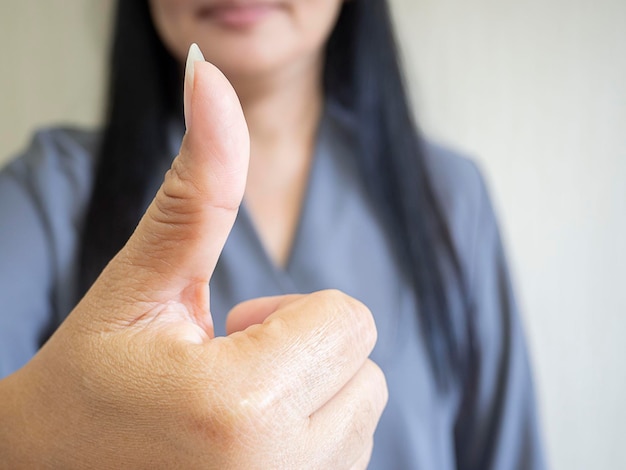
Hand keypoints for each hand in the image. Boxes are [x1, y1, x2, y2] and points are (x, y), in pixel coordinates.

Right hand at [0, 45, 386, 468]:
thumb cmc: (92, 379)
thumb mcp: (144, 281)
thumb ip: (197, 187)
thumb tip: (210, 77)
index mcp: (241, 404)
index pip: (348, 318)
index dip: (288, 311)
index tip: (228, 328)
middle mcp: (282, 469)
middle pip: (364, 358)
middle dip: (303, 346)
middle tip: (226, 365)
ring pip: (366, 400)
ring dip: (311, 386)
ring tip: (233, 404)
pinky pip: (354, 443)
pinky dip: (315, 427)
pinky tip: (250, 437)